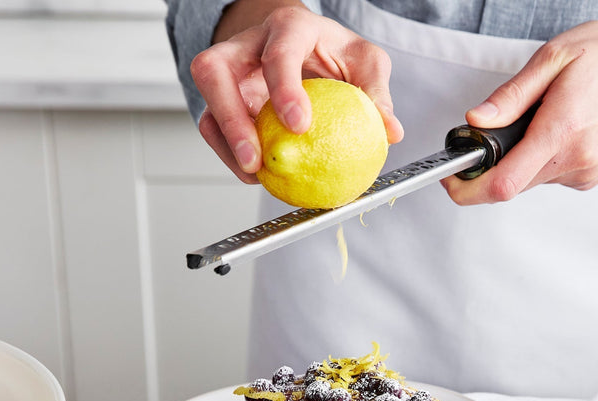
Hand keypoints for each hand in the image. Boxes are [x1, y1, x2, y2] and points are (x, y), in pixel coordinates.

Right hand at [190, 0, 403, 183]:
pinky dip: (229, 153)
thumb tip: (391, 132)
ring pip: (207, 102)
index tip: (299, 125)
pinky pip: (213, 127)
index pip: (278, 53)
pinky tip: (256, 174)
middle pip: (214, 71)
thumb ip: (376, 92)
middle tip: (256, 159)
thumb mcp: (365, 61)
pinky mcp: (222, 98)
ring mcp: (229, 72)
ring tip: (253, 173)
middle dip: (231, 117)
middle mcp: (248, 45)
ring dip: (225, 142)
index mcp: (288, 28)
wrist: (305, 44)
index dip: (284, 88)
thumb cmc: (333, 50)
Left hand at [442, 14, 597, 204]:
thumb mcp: (555, 58)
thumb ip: (511, 96)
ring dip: (523, 157)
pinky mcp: (592, 177)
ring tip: (545, 117)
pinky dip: (545, 157)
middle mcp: (574, 162)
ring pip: (531, 180)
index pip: (502, 185)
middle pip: (511, 186)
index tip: (451, 178)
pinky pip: (552, 175)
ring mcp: (585, 173)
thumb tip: (477, 120)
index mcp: (560, 133)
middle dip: (492, 165)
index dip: (467, 188)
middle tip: (496, 131)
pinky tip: (564, 127)